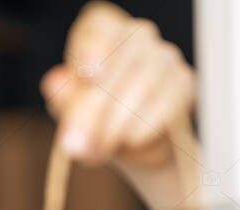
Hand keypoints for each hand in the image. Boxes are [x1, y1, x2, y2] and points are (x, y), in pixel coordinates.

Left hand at [41, 1, 195, 168]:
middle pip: (119, 60)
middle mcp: (137, 35)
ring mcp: (165, 56)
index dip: (93, 48)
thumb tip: (55, 84)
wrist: (135, 146)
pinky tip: (130, 141)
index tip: (89, 75)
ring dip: (116, 124)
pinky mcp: (184, 82)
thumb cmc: (98, 120)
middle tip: (77, 144)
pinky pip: (168, 103)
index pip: (98, 27)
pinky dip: (145, 127)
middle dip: (95, 108)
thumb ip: (63, 99)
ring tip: (98, 150)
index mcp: (101, 31)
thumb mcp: (72, 113)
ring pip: (143, 85)